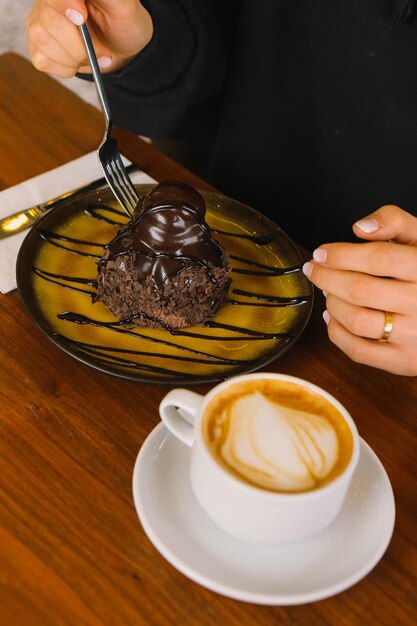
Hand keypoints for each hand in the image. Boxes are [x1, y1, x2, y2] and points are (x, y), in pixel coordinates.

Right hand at [26, 0, 152, 75]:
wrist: (120, 47)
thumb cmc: (123, 23)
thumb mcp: (123, 6)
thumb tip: (80, 0)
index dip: (65, 4)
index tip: (82, 17)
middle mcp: (48, 2)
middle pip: (48, 20)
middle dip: (78, 44)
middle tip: (101, 51)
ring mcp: (39, 23)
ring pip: (41, 40)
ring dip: (73, 57)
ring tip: (91, 56)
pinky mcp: (37, 47)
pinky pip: (42, 60)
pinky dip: (66, 68)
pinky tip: (78, 62)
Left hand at [302, 205, 416, 375]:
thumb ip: (395, 222)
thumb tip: (361, 227)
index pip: (379, 258)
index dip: (342, 254)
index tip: (320, 253)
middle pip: (361, 289)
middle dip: (327, 278)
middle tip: (314, 270)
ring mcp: (415, 336)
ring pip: (357, 320)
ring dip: (332, 304)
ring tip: (329, 292)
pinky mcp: (405, 361)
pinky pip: (359, 350)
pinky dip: (336, 333)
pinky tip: (333, 317)